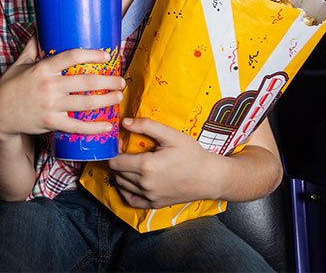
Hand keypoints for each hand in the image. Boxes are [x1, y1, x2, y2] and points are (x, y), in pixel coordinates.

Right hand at [0, 35, 125, 140]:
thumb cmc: (9, 86)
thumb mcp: (19, 63)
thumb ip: (32, 46)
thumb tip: (40, 27)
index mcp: (42, 69)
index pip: (71, 57)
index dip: (92, 55)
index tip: (106, 55)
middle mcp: (48, 86)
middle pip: (85, 82)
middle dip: (107, 80)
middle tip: (120, 80)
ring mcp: (50, 106)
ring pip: (85, 104)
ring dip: (106, 100)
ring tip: (118, 96)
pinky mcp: (51, 123)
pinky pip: (76, 126)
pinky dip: (93, 128)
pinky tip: (107, 126)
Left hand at [107, 118, 223, 208]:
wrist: (210, 178)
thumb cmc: (192, 154)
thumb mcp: (171, 135)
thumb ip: (146, 126)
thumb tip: (125, 121)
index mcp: (146, 166)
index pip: (115, 161)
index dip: (114, 151)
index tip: (122, 144)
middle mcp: (145, 184)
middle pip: (117, 173)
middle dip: (117, 161)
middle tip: (126, 152)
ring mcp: (149, 196)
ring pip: (122, 185)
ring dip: (120, 174)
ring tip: (130, 164)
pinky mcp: (154, 204)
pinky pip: (131, 200)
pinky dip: (126, 191)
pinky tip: (130, 182)